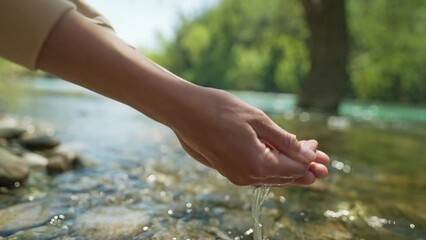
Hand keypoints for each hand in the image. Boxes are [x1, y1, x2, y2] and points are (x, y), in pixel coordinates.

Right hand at [171, 87, 328, 185]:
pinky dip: (273, 166)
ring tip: (308, 160)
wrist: (184, 111)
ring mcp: (236, 175)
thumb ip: (283, 140)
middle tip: (324, 162)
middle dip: (305, 168)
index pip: (294, 167)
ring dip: (290, 167)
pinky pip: (258, 173)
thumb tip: (307, 154)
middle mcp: (247, 177)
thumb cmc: (220, 110)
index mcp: (257, 165)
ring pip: (272, 176)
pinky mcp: (228, 170)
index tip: (319, 148)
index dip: (310, 159)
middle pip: (285, 176)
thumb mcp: (257, 120)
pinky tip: (280, 157)